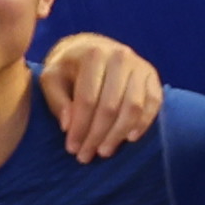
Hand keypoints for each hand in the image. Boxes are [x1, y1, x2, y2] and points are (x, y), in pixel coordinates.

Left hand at [38, 30, 163, 159]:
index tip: (72, 148)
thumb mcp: (51, 79)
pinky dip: (144, 123)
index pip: (87, 99)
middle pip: (110, 106)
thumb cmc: (68, 68)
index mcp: (93, 54)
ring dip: (118, 134)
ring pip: (133, 107)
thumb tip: (68, 126)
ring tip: (104, 151)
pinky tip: (130, 138)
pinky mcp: (152, 76)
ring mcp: (140, 65)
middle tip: (86, 156)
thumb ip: (56, 100)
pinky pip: (153, 103)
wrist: (91, 47)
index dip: (79, 127)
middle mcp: (120, 56)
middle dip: (97, 135)